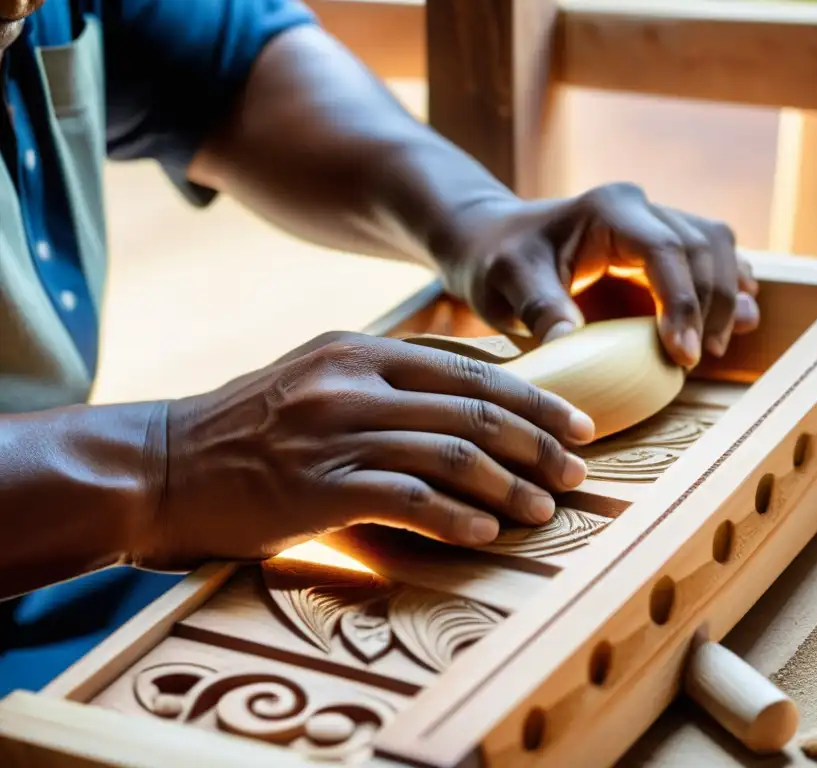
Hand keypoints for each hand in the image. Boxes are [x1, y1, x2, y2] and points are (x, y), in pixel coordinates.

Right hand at [132, 333, 594, 570]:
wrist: (161, 463)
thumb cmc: (250, 426)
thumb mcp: (320, 377)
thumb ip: (390, 379)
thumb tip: (472, 393)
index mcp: (363, 350)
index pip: (472, 371)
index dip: (534, 398)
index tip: (576, 424)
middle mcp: (356, 383)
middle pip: (475, 411)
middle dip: (539, 442)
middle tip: (578, 470)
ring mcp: (337, 433)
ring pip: (453, 456)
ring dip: (510, 486)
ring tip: (545, 509)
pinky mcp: (319, 487)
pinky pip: (410, 501)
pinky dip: (456, 519)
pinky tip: (486, 533)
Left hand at [444, 183, 759, 368]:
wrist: (493, 245)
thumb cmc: (497, 262)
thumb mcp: (507, 285)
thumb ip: (540, 309)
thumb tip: (570, 342)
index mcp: (608, 209)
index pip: (664, 250)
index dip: (681, 302)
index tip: (684, 353)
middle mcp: (639, 208)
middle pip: (702, 247)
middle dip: (710, 304)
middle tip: (697, 358)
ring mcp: (654, 222)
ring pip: (717, 247)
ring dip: (727, 295)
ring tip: (717, 346)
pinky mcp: (660, 246)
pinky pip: (711, 257)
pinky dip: (727, 287)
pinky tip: (736, 320)